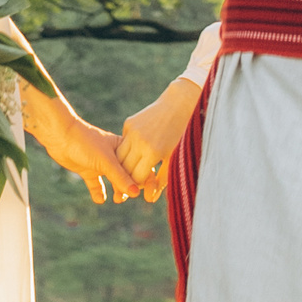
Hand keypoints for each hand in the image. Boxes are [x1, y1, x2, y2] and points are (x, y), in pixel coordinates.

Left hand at [24, 97, 135, 204]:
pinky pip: (96, 184)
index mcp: (123, 148)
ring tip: (116, 200)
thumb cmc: (85, 142)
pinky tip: (100, 200)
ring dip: (117, 191)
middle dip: (130, 187)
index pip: (140, 165)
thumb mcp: (106, 162)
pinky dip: (99, 192)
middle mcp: (114, 156)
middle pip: (128, 175)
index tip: (146, 194)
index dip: (145, 179)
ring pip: (114, 180)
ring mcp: (101, 163)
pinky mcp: (88, 169)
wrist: (59, 136)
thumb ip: (120, 178)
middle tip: (126, 197)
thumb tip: (135, 194)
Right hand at [117, 79, 203, 202]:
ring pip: (119, 156)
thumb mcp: (175, 157)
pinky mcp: (128, 123)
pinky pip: (123, 142)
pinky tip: (132, 154)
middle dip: (124, 180)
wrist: (179, 103)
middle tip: (124, 191)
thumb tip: (149, 198)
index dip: (135, 187)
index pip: (135, 177)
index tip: (134, 193)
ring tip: (126, 175)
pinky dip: (126, 150)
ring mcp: (132, 131)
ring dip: (121, 166)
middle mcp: (139, 141)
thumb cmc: (182, 134)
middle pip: (124, 168)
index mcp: (152, 152)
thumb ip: (162, 179)